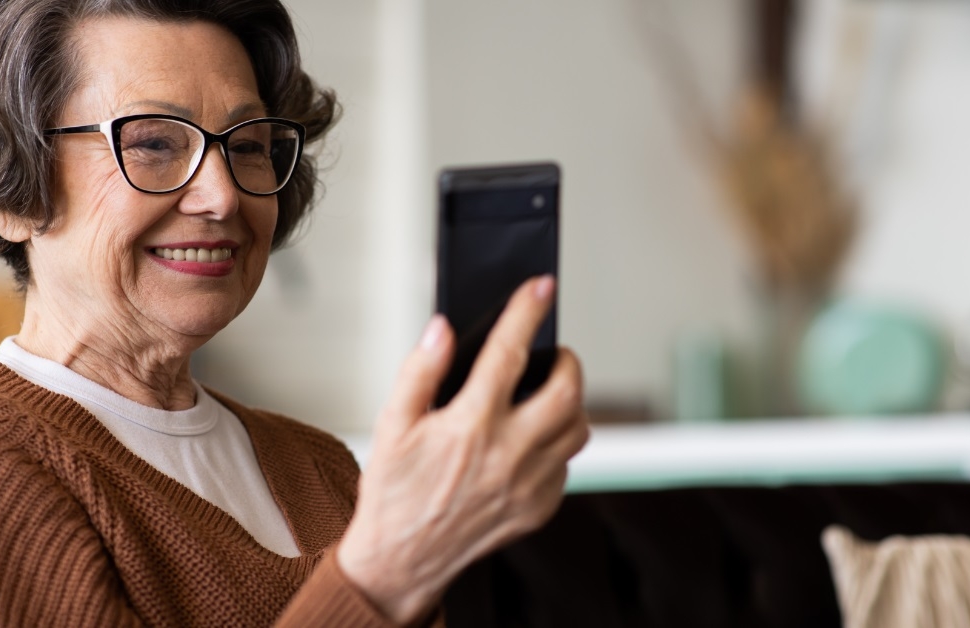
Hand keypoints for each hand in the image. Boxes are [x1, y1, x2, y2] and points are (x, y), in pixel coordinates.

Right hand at [337, 276, 589, 623]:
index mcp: (470, 426)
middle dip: (567, 362)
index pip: (509, 353)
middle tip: (552, 354)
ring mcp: (529, 485)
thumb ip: (420, 371)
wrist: (401, 559)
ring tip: (545, 394)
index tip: (541, 286)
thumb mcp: (391, 424)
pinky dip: (556, 443)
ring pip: (578, 429)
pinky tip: (529, 440)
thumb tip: (442, 329)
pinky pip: (565, 465)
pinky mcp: (539, 509)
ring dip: (569, 403)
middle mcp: (508, 455)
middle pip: (567, 392)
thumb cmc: (392, 488)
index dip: (527, 312)